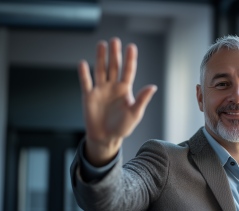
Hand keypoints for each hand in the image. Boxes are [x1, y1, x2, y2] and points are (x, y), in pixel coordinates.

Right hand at [78, 38, 156, 166]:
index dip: (130, 59)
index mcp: (125, 89)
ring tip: (101, 44)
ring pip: (100, 70)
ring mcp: (100, 90)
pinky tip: (82, 63)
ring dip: (100, 57)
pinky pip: (86, 82)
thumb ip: (142, 99)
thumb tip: (153, 87)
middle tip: (115, 40)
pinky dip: (84, 73)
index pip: (128, 70)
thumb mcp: (135, 113)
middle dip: (115, 53)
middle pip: (114, 66)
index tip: (131, 46)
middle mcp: (112, 86)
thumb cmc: (122, 127)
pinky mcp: (89, 96)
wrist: (106, 138)